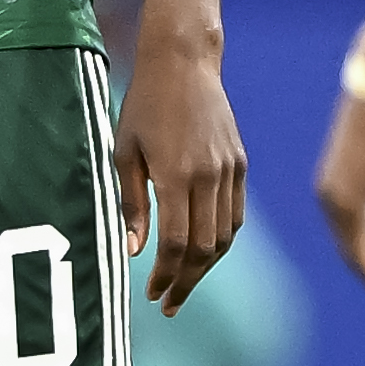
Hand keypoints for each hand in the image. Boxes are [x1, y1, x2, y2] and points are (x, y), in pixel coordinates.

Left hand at [116, 43, 243, 315]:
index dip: (166, 275)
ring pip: (224, 236)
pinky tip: (203, 252)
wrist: (184, 62)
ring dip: (205, 266)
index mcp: (176, 175)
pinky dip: (221, 240)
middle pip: (204, 248)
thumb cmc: (143, 105)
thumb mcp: (124, 152)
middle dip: (186, 281)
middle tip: (169, 303)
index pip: (176, 243)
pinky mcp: (240, 164)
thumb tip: (135, 252)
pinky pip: (235, 215)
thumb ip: (131, 203)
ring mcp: (229, 171)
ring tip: (183, 283)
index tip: (152, 295)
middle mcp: (208, 176)